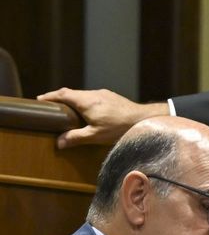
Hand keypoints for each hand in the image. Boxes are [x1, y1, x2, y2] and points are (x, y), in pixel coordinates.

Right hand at [37, 88, 169, 148]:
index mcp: (87, 101)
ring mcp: (104, 94)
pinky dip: (83, 101)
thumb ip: (76, 137)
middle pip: (72, 92)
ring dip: (72, 100)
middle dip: (59, 98)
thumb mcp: (95, 135)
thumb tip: (59, 142)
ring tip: (65, 109)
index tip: (40, 99)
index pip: (63, 94)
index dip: (51, 96)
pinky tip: (85, 111)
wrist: (143, 118)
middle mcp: (94, 94)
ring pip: (83, 94)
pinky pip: (92, 96)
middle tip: (49, 105)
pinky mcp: (111, 97)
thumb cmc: (119, 127)